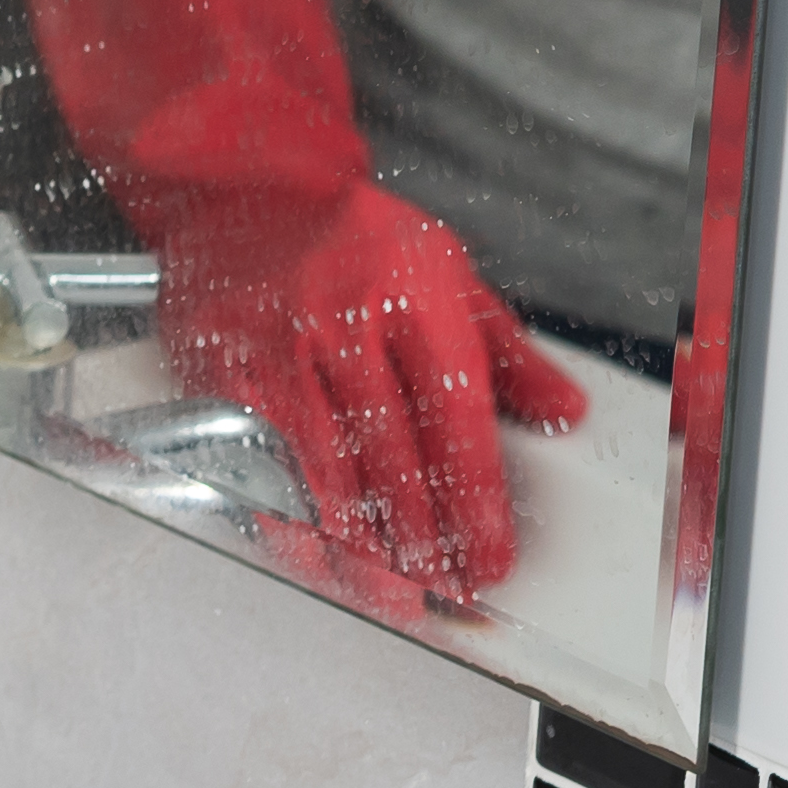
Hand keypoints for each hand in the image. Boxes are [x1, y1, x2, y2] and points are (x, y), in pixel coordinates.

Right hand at [159, 179, 584, 606]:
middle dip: (424, 538)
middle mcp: (342, 321)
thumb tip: (564, 412)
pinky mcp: (223, 370)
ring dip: (360, 543)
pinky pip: (261, 461)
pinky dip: (290, 518)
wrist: (243, 197)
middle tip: (448, 590)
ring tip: (393, 590)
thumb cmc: (351, 239)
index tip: (493, 556)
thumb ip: (507, 352)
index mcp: (413, 295)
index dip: (477, 500)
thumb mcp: (449, 273)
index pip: (456, 417)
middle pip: (391, 455)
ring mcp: (276, 347)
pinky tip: (316, 554)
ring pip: (324, 469)